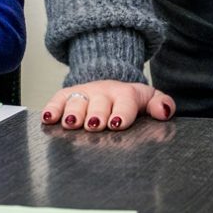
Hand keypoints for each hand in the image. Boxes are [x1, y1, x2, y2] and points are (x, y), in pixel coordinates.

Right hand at [39, 79, 174, 131]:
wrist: (110, 86)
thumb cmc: (131, 101)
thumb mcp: (150, 99)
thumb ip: (162, 104)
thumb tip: (164, 112)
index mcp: (125, 94)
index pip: (125, 101)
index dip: (121, 112)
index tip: (116, 123)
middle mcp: (103, 92)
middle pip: (98, 102)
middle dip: (96, 114)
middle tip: (94, 125)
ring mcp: (84, 93)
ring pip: (77, 101)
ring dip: (73, 112)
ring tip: (71, 123)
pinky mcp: (68, 95)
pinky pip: (58, 99)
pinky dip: (52, 109)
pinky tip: (48, 119)